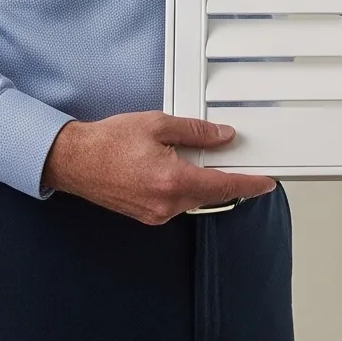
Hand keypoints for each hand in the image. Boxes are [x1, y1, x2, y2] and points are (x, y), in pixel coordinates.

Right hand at [44, 113, 276, 225]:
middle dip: (230, 182)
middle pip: (212, 195)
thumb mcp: (157, 124)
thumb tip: (222, 136)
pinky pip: (178, 204)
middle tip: (244, 166)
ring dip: (206, 185)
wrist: (74, 161)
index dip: (250, 184)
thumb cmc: (108, 143)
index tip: (267, 183)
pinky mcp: (147, 216)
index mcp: (173, 181)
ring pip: (195, 200)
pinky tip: (183, 173)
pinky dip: (187, 189)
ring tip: (207, 163)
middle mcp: (166, 204)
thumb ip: (195, 132)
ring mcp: (156, 214)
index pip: (224, 186)